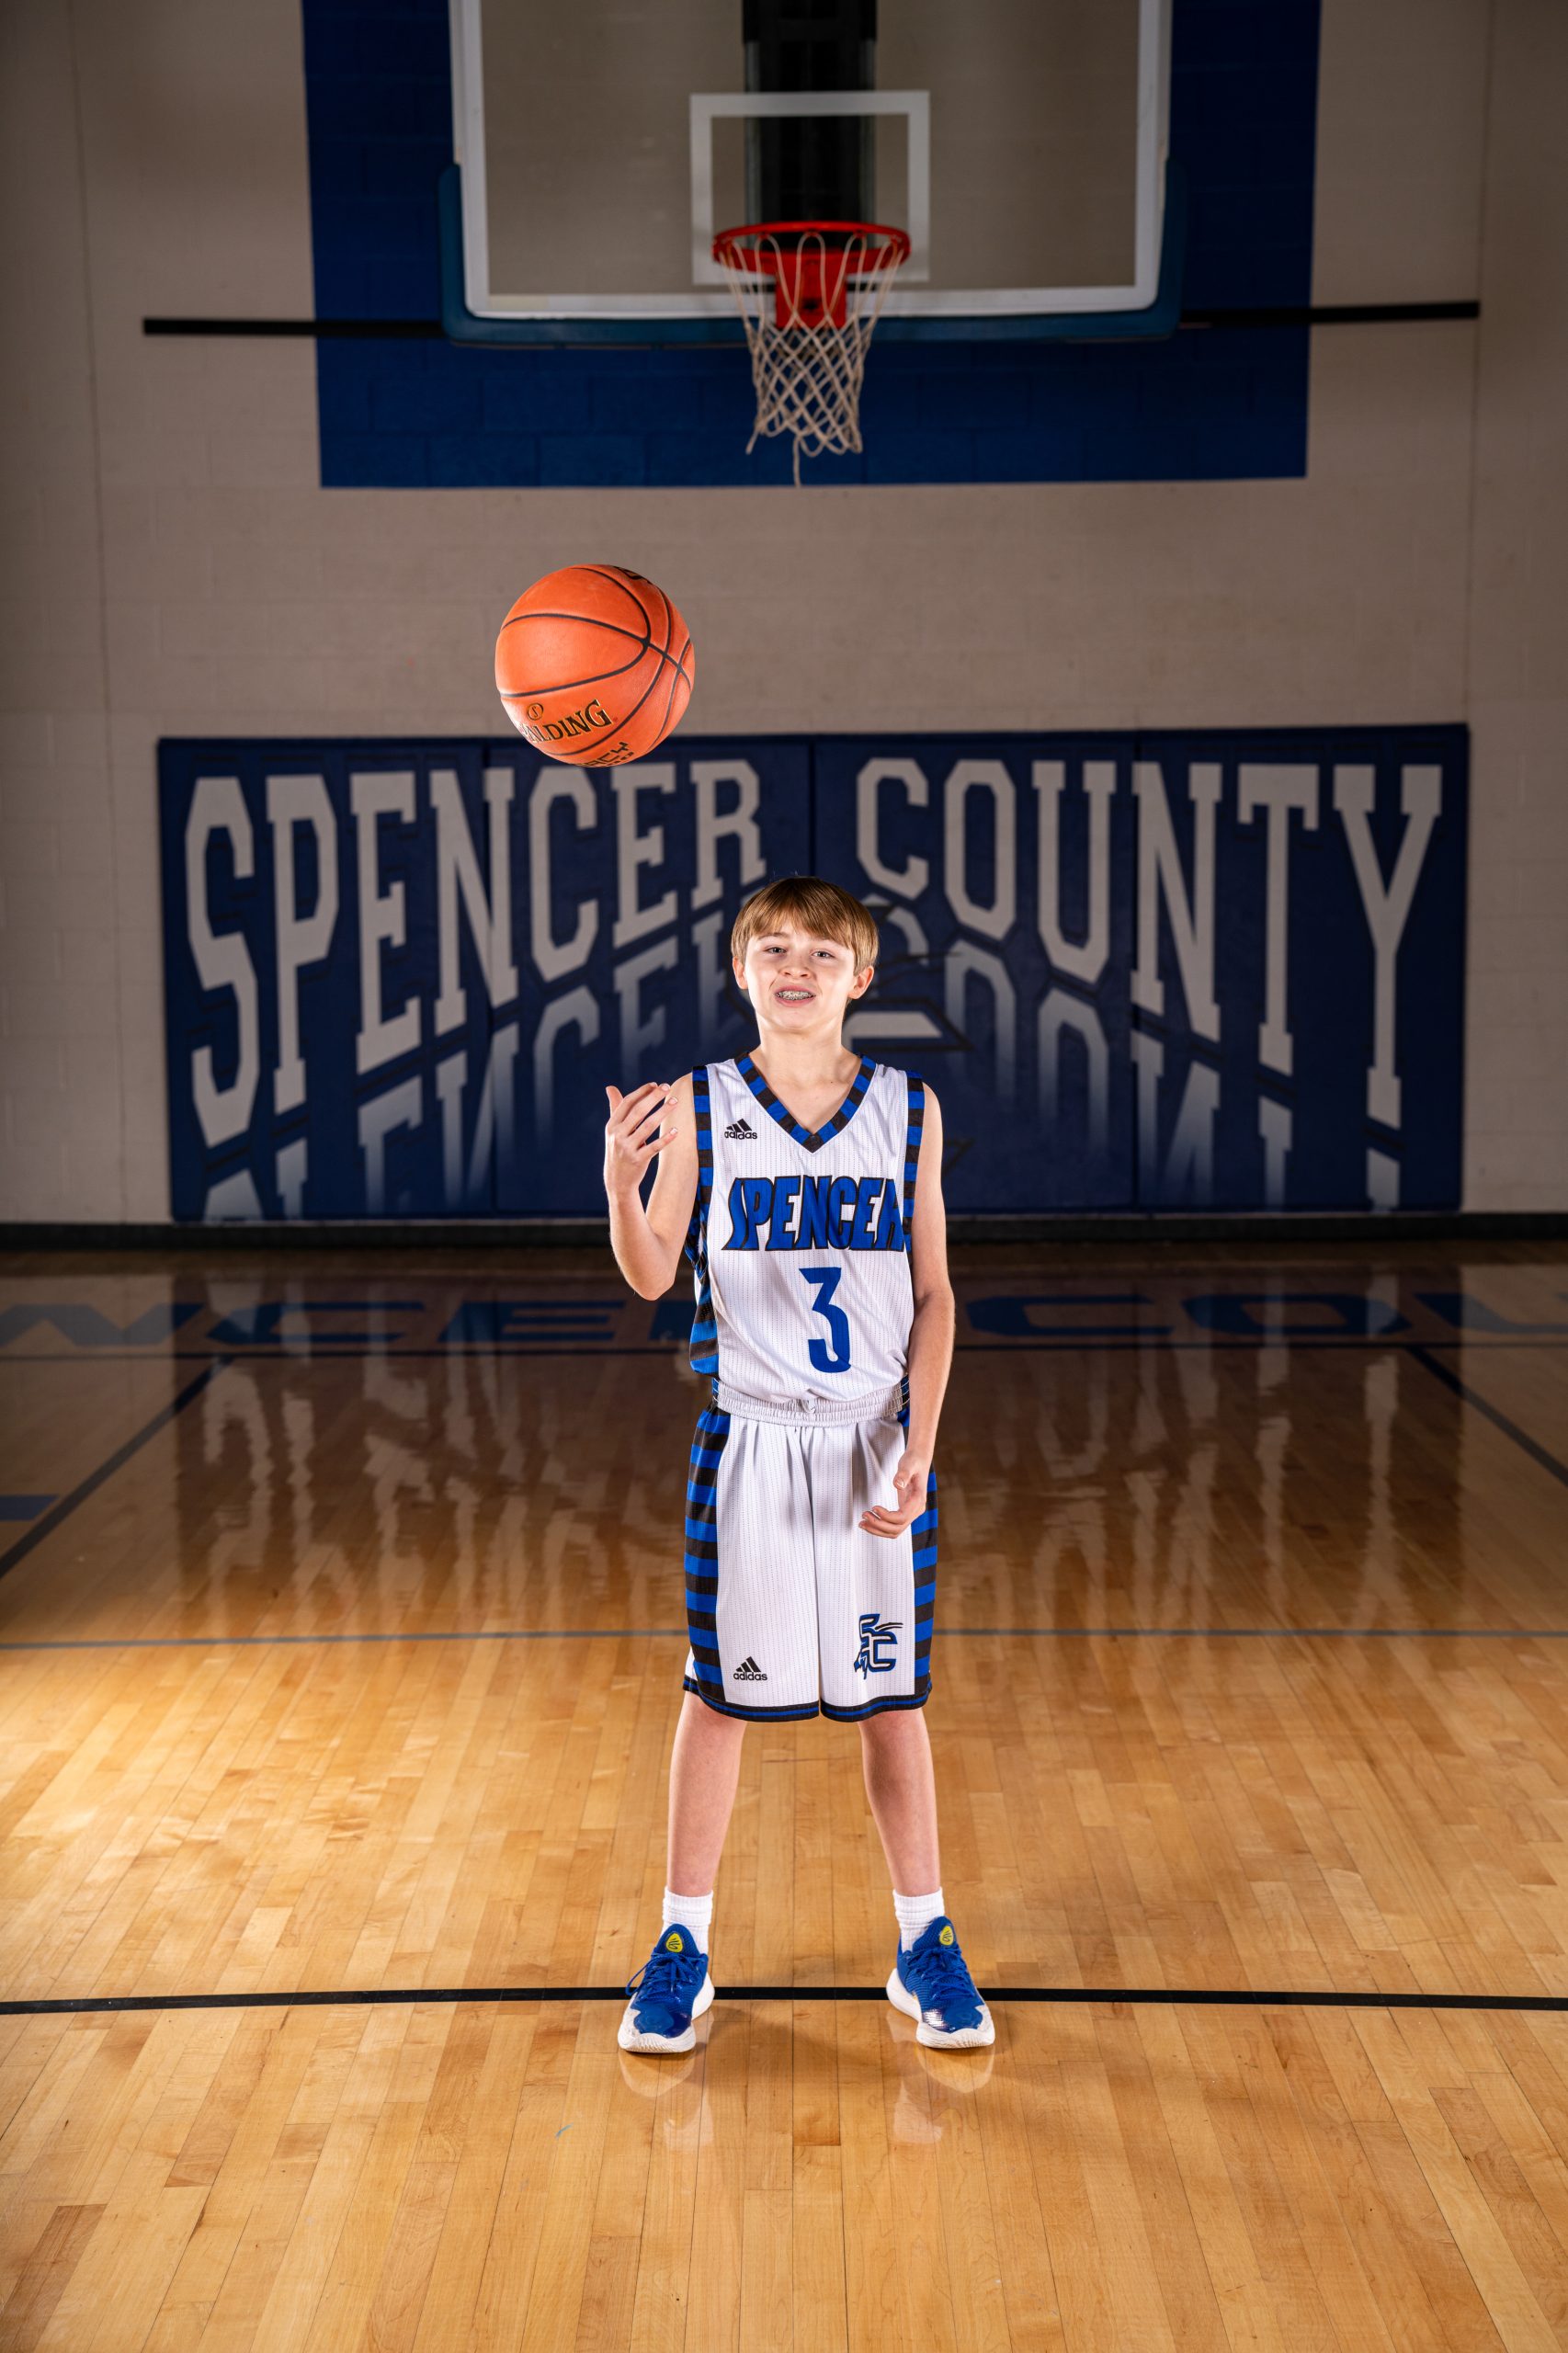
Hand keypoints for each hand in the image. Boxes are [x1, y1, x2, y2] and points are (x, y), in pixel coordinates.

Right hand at [603, 1082, 674, 1197]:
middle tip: (667, 1087)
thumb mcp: (613, 1130)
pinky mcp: (638, 1160)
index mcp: (612, 1125)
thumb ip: (615, 1108)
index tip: (656, 1084)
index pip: (627, 1103)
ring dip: (663, 1113)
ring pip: (648, 1126)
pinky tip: (676, 1130)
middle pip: (638, 1112)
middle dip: (653, 1097)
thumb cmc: (618, 1149)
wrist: (617, 1180)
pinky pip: (655, 1147)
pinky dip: (666, 1138)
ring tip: (675, 1102)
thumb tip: (610, 1087)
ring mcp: (628, 1148)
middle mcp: (618, 1135)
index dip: (642, 1092)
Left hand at [859, 1448, 929, 1538]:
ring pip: (895, 1531)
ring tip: (863, 1522)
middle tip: (864, 1515)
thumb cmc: (914, 1461)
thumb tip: (898, 1484)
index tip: (874, 1507)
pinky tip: (869, 1522)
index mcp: (918, 1500)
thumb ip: (903, 1474)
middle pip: (897, 1528)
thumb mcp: (908, 1464)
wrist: (919, 1459)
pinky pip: (893, 1526)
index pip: (902, 1517)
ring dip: (878, 1529)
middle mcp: (916, 1510)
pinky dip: (881, 1526)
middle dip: (879, 1525)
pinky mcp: (905, 1511)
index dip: (886, 1516)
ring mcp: (911, 1512)